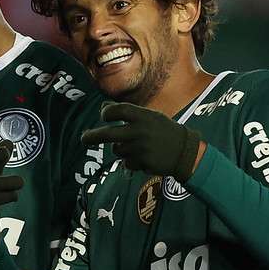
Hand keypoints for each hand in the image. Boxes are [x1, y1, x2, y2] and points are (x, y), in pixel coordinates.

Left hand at [81, 102, 200, 180]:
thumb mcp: (150, 116)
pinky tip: (144, 157)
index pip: (118, 110)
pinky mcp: (143, 162)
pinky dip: (131, 161)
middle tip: (83, 139)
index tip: (104, 116)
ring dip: (121, 149)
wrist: (185, 151)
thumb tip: (102, 106)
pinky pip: (127, 163)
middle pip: (108, 134)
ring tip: (137, 147)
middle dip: (93, 136)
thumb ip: (128, 113)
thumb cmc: (164, 130)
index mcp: (143, 116)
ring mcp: (141, 148)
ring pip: (117, 150)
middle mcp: (140, 131)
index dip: (107, 112)